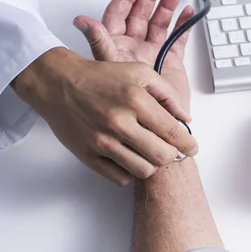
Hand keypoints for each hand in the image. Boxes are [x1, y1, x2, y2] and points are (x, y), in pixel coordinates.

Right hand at [12, 47, 196, 185]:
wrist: (59, 84)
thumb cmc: (101, 77)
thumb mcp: (139, 72)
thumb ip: (168, 94)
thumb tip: (186, 118)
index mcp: (135, 100)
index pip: (173, 132)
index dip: (188, 144)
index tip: (191, 148)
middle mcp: (119, 122)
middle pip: (162, 156)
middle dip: (171, 155)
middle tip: (168, 149)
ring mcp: (102, 142)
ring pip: (144, 171)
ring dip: (151, 164)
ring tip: (148, 152)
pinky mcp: (89, 156)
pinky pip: (121, 178)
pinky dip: (129, 172)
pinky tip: (129, 157)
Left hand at [73, 0, 192, 111]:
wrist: (151, 128)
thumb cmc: (126, 106)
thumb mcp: (109, 69)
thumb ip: (100, 43)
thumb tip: (81, 21)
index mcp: (117, 47)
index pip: (119, 15)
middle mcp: (134, 48)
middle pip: (141, 15)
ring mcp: (153, 54)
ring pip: (160, 24)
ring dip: (167, 7)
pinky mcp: (171, 62)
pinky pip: (178, 39)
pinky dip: (183, 25)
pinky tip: (188, 12)